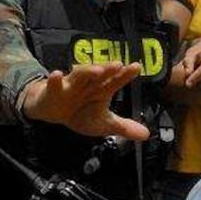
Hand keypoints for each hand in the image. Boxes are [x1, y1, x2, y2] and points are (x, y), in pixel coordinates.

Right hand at [21, 62, 149, 138]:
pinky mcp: (54, 90)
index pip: (115, 80)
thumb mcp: (104, 124)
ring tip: (98, 70)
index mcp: (102, 89)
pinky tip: (57, 74)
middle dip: (108, 69)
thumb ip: (124, 127)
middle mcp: (88, 84)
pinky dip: (54, 80)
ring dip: (88, 72)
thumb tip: (146, 134)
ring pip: (80, 76)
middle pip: (100, 75)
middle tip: (118, 65)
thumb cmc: (81, 114)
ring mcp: (71, 85)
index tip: (136, 67)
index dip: (125, 74)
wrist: (54, 113)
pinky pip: (53, 84)